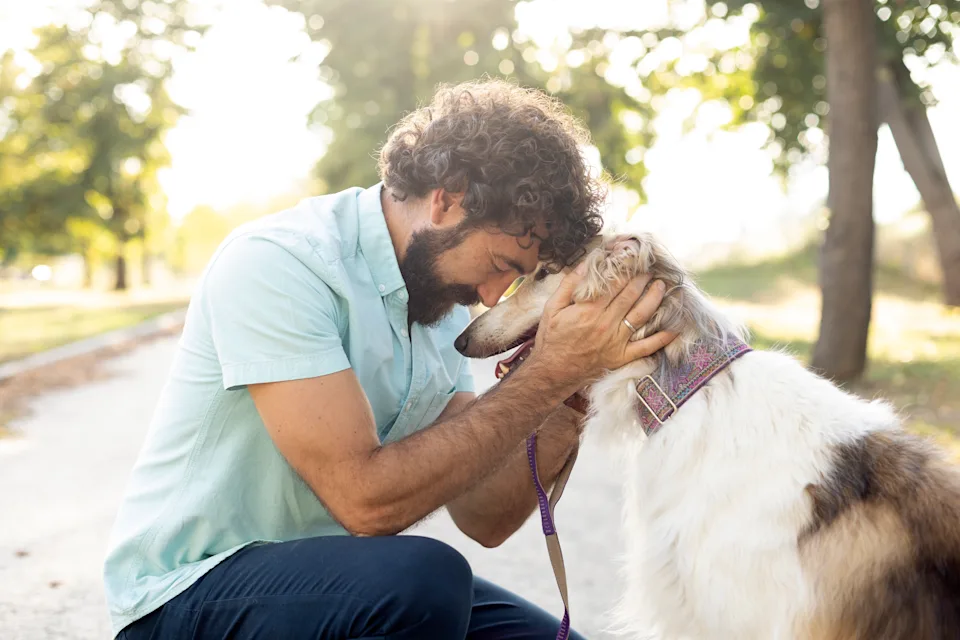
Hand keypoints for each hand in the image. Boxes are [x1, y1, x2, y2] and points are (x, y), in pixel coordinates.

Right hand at [528, 264, 677, 392]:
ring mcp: (616, 341)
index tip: (633, 260)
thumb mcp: (552, 308)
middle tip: (650, 270)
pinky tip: (674, 327)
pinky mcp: (622, 356)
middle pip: (630, 295)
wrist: (553, 372)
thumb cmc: (551, 339)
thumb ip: (569, 285)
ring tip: (662, 286)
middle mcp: (606, 323)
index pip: (613, 283)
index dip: (625, 269)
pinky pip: (646, 347)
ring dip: (654, 298)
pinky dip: (662, 338)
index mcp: (589, 309)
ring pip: (642, 315)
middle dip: (642, 279)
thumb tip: (586, 264)